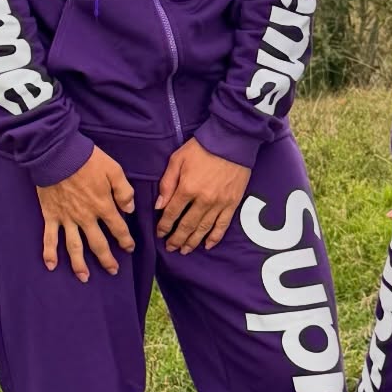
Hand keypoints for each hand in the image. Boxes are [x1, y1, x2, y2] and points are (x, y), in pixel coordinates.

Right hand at [37, 146, 135, 281]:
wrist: (57, 154)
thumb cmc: (87, 159)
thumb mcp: (114, 169)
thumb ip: (124, 191)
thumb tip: (130, 210)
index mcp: (103, 206)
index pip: (118, 229)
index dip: (125, 240)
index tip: (129, 248)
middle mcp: (85, 217)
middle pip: (98, 244)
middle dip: (106, 259)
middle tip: (113, 271)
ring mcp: (66, 218)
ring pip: (74, 246)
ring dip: (79, 264)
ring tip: (84, 278)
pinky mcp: (50, 215)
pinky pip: (49, 238)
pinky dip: (49, 253)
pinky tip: (51, 266)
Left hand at [156, 139, 250, 253]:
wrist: (232, 140)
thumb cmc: (202, 147)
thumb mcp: (177, 159)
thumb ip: (167, 183)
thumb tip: (159, 206)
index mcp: (187, 188)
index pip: (171, 214)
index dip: (164, 226)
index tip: (160, 234)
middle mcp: (203, 200)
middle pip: (187, 225)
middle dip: (176, 239)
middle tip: (170, 248)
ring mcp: (219, 203)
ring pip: (203, 229)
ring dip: (192, 242)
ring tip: (184, 250)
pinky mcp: (232, 203)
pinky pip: (222, 225)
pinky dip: (215, 237)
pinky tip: (207, 245)